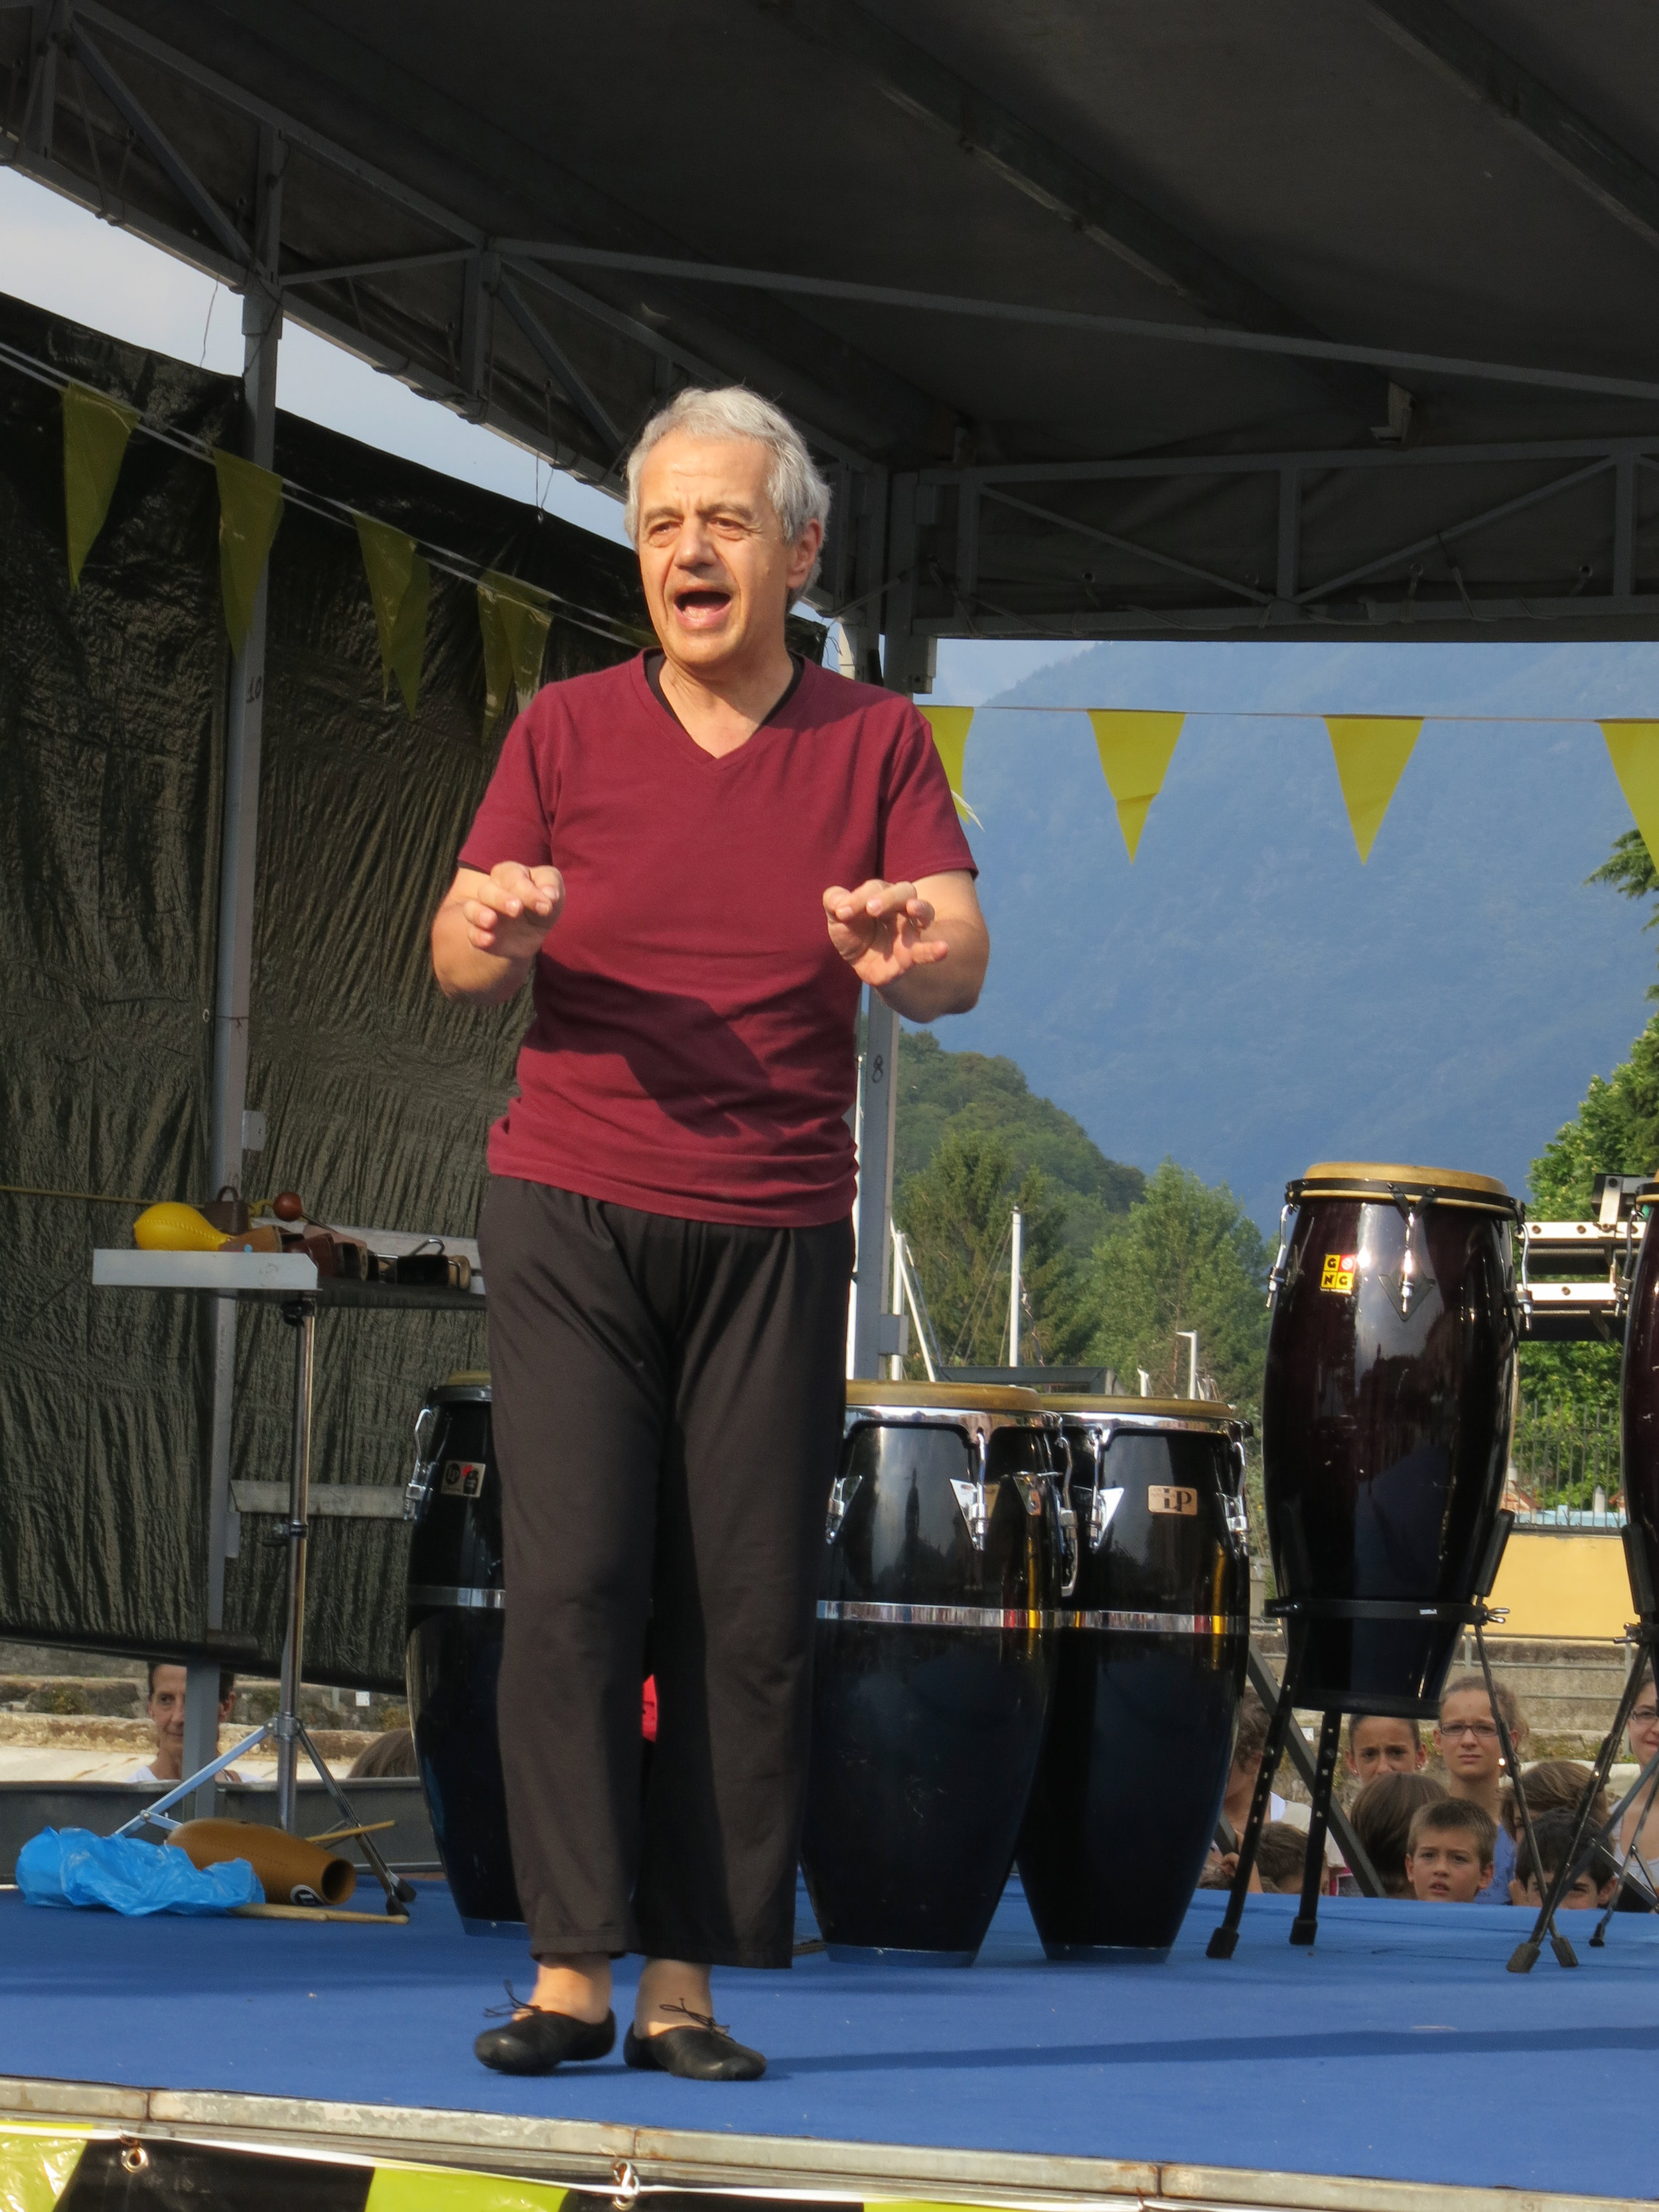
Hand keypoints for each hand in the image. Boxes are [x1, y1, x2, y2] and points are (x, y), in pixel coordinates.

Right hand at [462, 862, 564, 965]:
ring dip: (480, 913)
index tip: (546, 907)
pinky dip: (477, 935)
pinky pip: (471, 932)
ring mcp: (481, 911)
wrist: (529, 936)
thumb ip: (552, 886)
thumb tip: (551, 895)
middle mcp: (491, 890)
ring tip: (491, 921)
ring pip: (471, 907)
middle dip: (501, 899)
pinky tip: (488, 940)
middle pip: (487, 889)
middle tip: (517, 909)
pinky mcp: (477, 932)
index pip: (513, 876)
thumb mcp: (553, 894)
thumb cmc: (540, 906)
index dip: (528, 890)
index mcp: (510, 874)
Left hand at [823, 879, 948, 989]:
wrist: (864, 965)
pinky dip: (935, 949)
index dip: (857, 898)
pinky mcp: (913, 953)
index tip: (841, 913)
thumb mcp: (838, 918)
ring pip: (924, 911)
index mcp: (880, 895)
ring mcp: (910, 929)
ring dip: (920, 908)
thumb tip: (839, 903)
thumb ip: (834, 903)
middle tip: (871, 909)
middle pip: (903, 891)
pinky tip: (944, 949)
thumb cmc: (854, 934)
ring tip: (913, 908)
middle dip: (888, 898)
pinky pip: (927, 949)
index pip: (874, 889)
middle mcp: (899, 907)